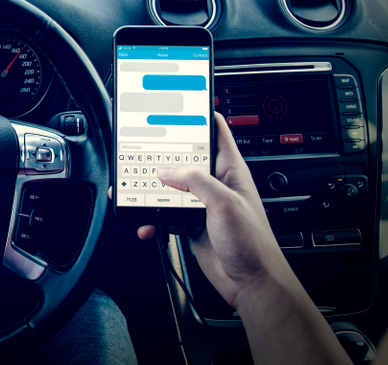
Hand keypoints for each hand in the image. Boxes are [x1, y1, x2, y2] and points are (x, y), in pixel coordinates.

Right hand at [136, 113, 294, 309]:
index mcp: (230, 171)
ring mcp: (202, 204)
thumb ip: (195, 181)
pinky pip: (164, 214)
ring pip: (169, 188)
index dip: (198, 115)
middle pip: (183, 159)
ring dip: (151, 192)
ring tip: (134, 191)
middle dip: (161, 156)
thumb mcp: (225, 204)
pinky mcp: (190, 223)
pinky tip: (146, 224)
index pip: (216, 132)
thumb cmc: (253, 244)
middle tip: (141, 150)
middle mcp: (215, 184)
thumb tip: (167, 169)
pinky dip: (151, 219)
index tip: (178, 104)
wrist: (252, 284)